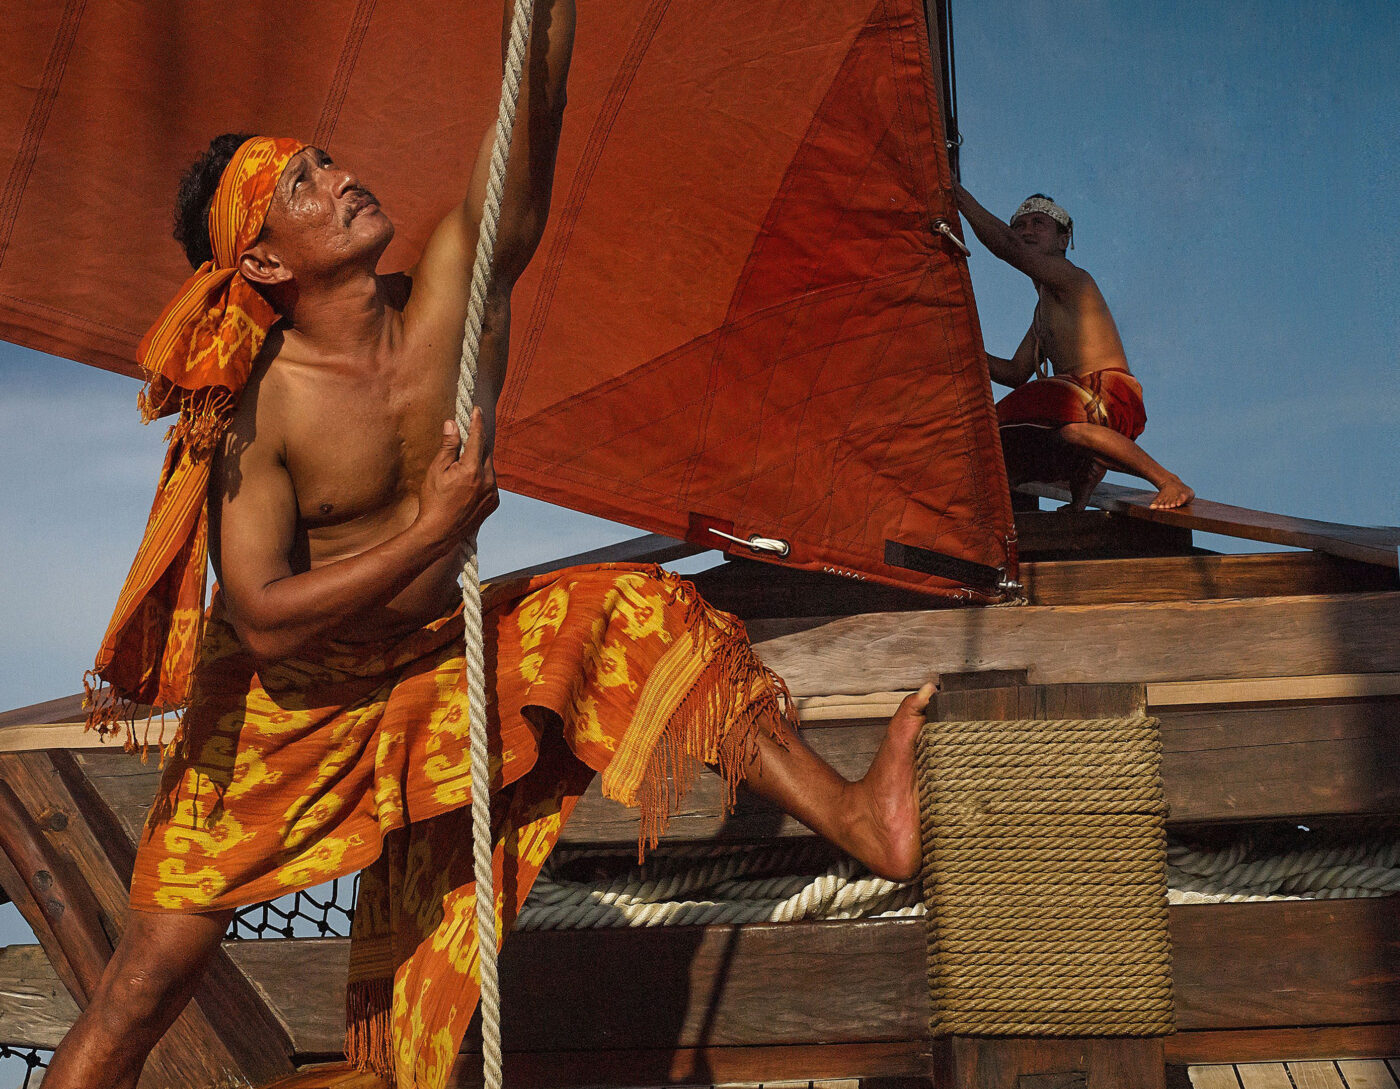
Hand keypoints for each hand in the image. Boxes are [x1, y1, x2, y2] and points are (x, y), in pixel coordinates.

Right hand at [414, 409, 498, 553]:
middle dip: (477, 443)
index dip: (477, 422)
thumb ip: (448, 446)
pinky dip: (482, 478)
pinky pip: (491, 483)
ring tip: (463, 468)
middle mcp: (487, 479)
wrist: (440, 533)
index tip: (477, 410)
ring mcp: (493, 492)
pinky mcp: (494, 502)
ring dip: (479, 462)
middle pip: (485, 452)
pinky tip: (468, 485)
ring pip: (489, 467)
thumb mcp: (436, 470)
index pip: (477, 437)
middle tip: (467, 437)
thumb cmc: (433, 501)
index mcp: (471, 469)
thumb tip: (452, 424)